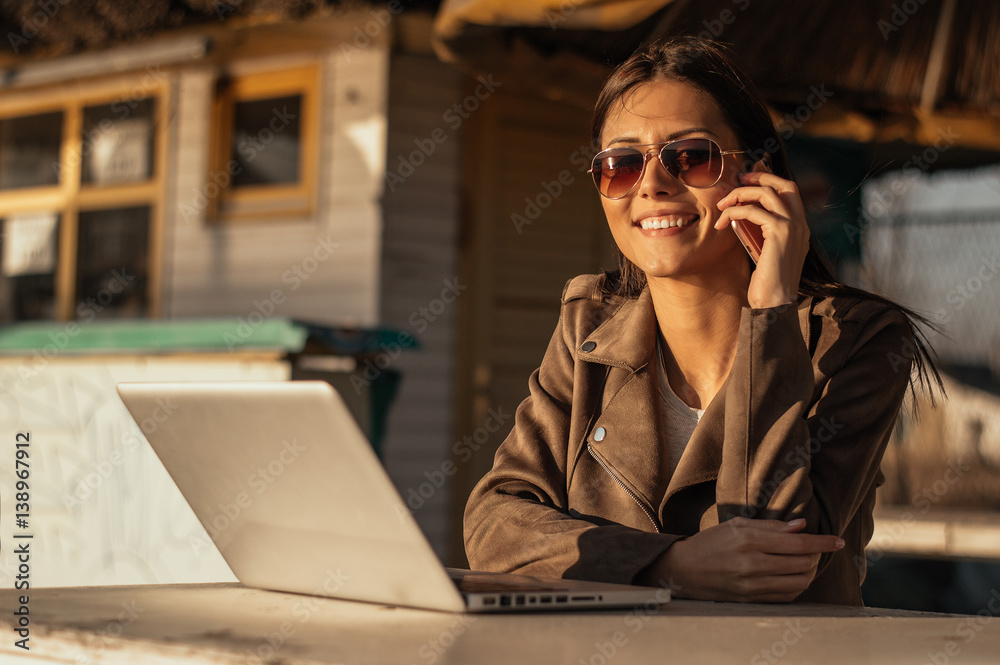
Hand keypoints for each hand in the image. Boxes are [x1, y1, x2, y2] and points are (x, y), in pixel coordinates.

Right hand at [636, 518, 843, 601]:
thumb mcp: (736, 525)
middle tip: (816, 547)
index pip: (797, 543)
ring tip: (807, 561)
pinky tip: (794, 575)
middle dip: (816, 555)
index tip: (837, 541)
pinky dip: (797, 586)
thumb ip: (770, 526)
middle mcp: (752, 565)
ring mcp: (752, 586)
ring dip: (810, 572)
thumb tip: (801, 526)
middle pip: (802, 563)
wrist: (683, 570)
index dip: (822, 542)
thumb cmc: (710, 542)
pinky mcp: (751, 600)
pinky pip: (786, 596)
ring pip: (798, 582)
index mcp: (749, 541)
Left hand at [714, 171, 810, 309]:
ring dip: (740, 194)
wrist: (775, 303)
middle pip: (783, 185)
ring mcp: (793, 227)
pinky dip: (735, 212)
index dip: (769, 181)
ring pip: (766, 193)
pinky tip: (723, 223)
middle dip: (759, 177)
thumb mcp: (766, 252)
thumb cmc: (767, 283)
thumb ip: (762, 233)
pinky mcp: (780, 233)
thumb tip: (742, 216)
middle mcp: (801, 225)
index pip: (789, 192)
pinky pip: (754, 211)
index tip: (748, 181)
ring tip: (723, 205)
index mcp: (800, 228)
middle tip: (737, 181)